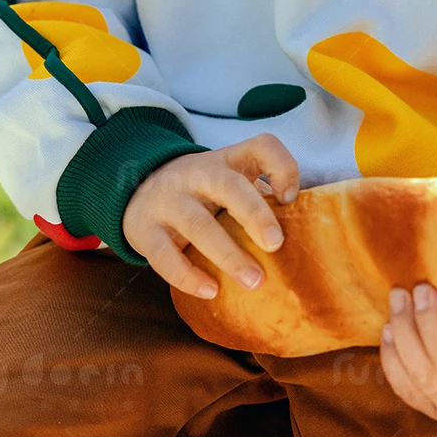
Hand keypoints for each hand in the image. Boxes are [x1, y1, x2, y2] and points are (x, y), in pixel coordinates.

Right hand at [122, 133, 298, 299]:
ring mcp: (168, 201)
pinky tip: (211, 291)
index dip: (282, 167)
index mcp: (225, 161)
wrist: (135, 189)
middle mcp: (197, 175)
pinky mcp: (146, 230)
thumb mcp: (227, 180)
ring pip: (197, 224)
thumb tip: (301, 235)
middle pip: (227, 185)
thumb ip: (258, 197)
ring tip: (254, 281)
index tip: (290, 198)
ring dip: (228, 254)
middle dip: (254, 213)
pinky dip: (187, 276)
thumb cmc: (200, 193)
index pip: (260, 146)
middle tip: (276, 244)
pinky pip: (164, 255)